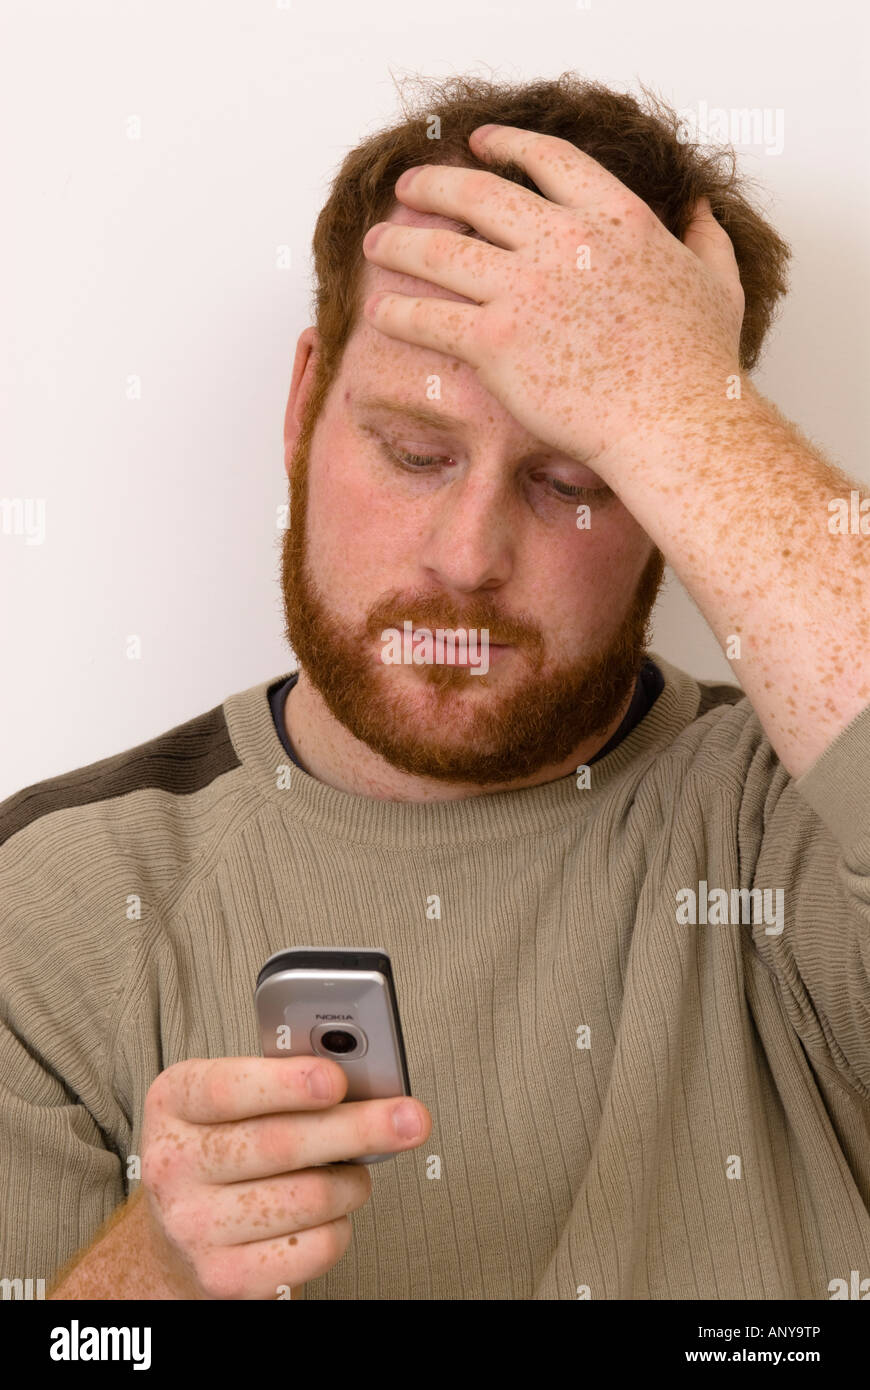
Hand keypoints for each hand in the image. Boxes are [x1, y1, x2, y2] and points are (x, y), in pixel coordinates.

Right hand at [139, 1055, 430, 1299]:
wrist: (180, 1235)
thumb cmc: (225, 1150)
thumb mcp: (235, 1097)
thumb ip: (286, 1079)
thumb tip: (363, 1076)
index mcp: (175, 1104)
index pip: (228, 1089)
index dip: (286, 1083)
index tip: (337, 1079)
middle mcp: (174, 1165)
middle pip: (281, 1143)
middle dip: (358, 1127)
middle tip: (410, 1118)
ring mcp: (195, 1226)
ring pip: (310, 1197)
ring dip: (353, 1181)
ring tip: (353, 1171)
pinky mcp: (226, 1277)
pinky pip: (316, 1247)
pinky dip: (340, 1225)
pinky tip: (328, 1213)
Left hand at [361, 123, 744, 475]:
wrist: (672, 421)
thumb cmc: (698, 364)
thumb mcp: (718, 283)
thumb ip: (704, 239)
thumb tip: (701, 210)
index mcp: (615, 218)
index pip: (548, 159)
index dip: (506, 145)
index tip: (479, 142)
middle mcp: (563, 241)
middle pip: (478, 194)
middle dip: (434, 184)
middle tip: (409, 186)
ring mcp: (524, 290)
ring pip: (441, 250)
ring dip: (400, 242)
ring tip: (377, 241)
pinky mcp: (496, 342)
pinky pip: (430, 317)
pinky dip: (398, 310)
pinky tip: (380, 310)